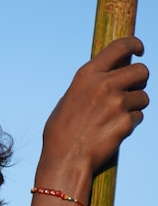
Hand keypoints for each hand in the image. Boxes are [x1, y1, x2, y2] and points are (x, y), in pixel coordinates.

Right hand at [39, 37, 148, 187]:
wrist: (65, 160)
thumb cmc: (61, 134)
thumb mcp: (69, 100)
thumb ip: (88, 85)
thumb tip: (107, 74)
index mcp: (87, 75)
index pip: (120, 46)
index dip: (134, 45)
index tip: (139, 50)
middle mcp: (104, 85)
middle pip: (141, 71)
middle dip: (141, 81)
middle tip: (133, 90)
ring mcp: (117, 103)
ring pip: (143, 97)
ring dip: (135, 106)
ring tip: (116, 118)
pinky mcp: (126, 122)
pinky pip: (138, 118)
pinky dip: (130, 124)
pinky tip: (113, 132)